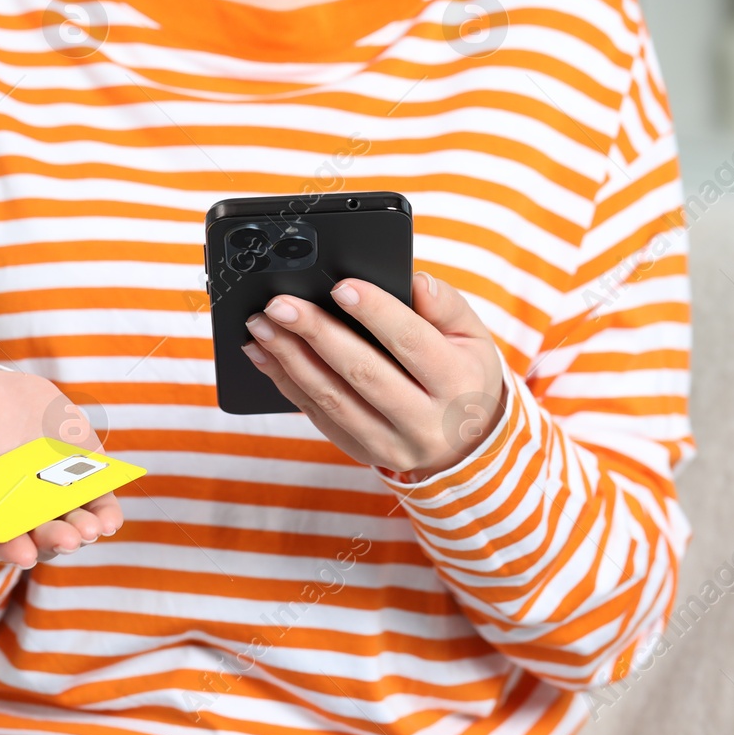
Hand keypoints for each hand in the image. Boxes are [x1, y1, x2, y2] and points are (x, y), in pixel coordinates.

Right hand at [0, 358, 123, 568]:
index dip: (4, 543)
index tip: (21, 552)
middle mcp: (9, 504)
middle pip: (31, 532)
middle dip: (50, 540)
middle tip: (66, 541)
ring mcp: (45, 488)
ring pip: (65, 519)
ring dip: (80, 529)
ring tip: (92, 530)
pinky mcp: (75, 468)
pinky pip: (93, 494)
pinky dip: (103, 507)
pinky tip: (109, 517)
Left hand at [242, 270, 507, 482]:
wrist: (466, 441)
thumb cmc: (463, 372)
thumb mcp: (472, 336)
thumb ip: (446, 305)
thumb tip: (416, 281)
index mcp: (457, 383)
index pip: (412, 343)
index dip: (375, 313)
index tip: (340, 286)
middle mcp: (426, 422)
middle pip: (363, 373)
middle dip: (317, 334)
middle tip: (280, 304)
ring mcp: (392, 445)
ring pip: (333, 399)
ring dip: (290, 359)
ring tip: (261, 325)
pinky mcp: (363, 452)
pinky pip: (319, 416)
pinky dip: (287, 383)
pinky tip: (264, 355)